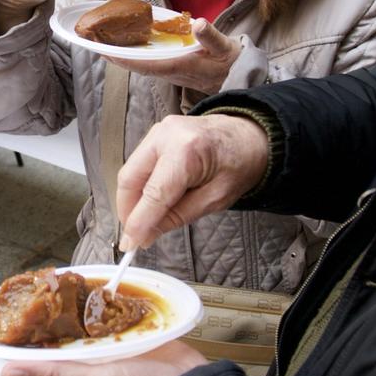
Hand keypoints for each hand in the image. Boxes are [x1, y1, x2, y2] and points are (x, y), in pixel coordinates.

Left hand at [103, 19, 239, 93]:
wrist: (242, 77)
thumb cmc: (231, 62)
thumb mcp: (224, 47)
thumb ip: (211, 37)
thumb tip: (198, 25)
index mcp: (178, 66)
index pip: (144, 63)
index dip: (123, 57)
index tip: (103, 50)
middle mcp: (171, 71)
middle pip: (137, 64)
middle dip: (116, 55)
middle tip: (95, 43)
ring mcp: (172, 71)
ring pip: (142, 64)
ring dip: (125, 55)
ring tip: (106, 43)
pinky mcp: (176, 69)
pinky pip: (151, 62)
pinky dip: (138, 54)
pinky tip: (131, 45)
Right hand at [114, 113, 269, 250]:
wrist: (248, 137)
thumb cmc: (240, 164)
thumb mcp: (215, 199)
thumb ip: (178, 217)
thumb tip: (148, 234)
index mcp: (188, 150)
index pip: (154, 193)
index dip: (139, 222)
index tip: (132, 243)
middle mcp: (167, 135)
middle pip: (130, 178)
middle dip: (128, 211)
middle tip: (134, 235)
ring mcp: (158, 131)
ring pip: (130, 172)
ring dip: (132, 200)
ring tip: (144, 220)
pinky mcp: (155, 134)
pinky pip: (137, 165)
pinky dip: (140, 186)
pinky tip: (150, 202)